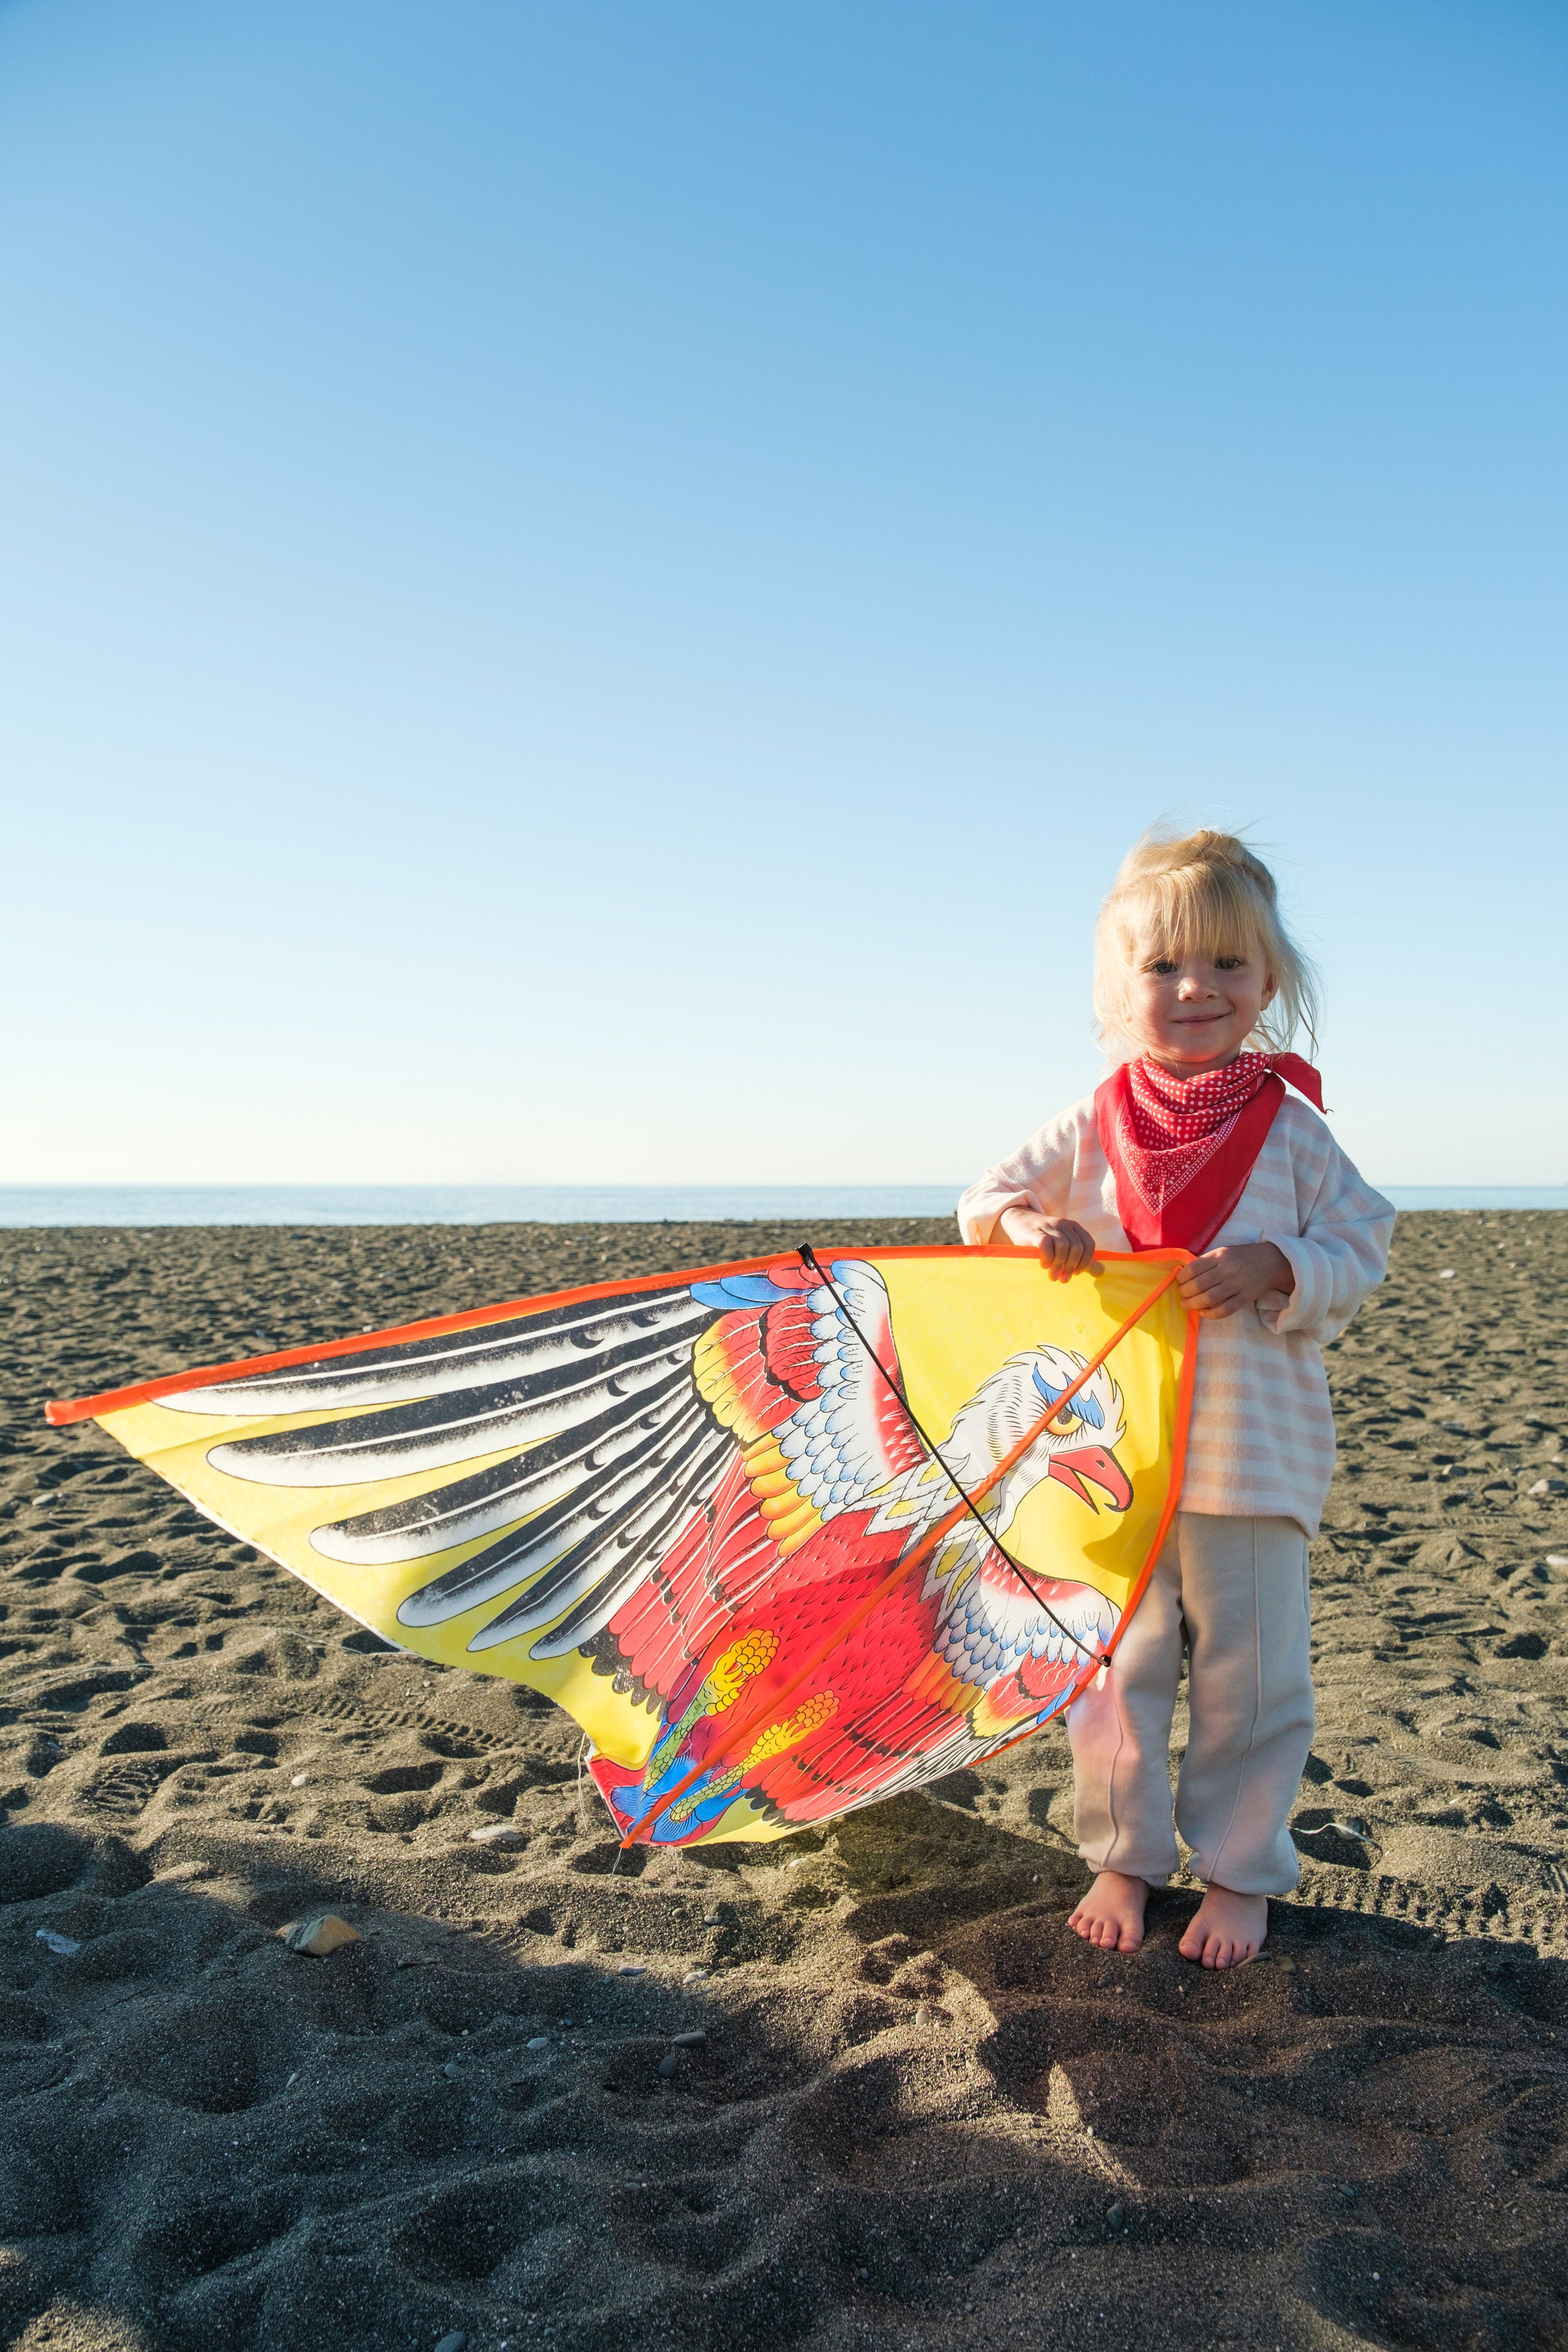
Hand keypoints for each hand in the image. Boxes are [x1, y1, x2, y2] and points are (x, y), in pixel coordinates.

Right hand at [998, 1208, 1101, 1282]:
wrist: (1018, 1220)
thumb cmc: (1043, 1236)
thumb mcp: (1063, 1243)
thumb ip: (1080, 1257)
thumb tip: (1100, 1271)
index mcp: (1074, 1227)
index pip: (1089, 1243)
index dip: (1086, 1261)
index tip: (1077, 1272)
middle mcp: (1063, 1224)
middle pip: (1077, 1247)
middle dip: (1071, 1266)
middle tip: (1064, 1279)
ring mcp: (1049, 1226)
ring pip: (1063, 1246)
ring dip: (1059, 1265)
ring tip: (1053, 1276)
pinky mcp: (1035, 1232)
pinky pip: (1046, 1245)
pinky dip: (1047, 1258)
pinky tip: (1043, 1265)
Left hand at [1176, 1242, 1294, 1320]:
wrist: (1271, 1261)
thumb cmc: (1242, 1257)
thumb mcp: (1224, 1252)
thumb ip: (1207, 1262)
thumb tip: (1184, 1274)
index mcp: (1220, 1255)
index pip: (1194, 1268)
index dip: (1182, 1278)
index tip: (1178, 1282)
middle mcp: (1227, 1269)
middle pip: (1199, 1284)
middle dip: (1184, 1292)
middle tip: (1181, 1295)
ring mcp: (1237, 1284)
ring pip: (1209, 1298)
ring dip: (1193, 1304)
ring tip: (1186, 1305)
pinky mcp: (1245, 1297)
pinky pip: (1225, 1310)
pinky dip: (1210, 1314)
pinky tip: (1203, 1312)